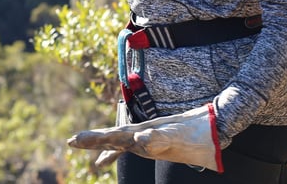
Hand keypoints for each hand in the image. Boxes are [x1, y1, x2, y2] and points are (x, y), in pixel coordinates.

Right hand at [68, 104, 222, 172]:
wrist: (215, 125)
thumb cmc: (199, 133)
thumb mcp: (180, 136)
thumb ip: (160, 137)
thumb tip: (139, 139)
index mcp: (143, 132)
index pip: (114, 137)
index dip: (94, 140)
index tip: (75, 140)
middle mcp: (141, 134)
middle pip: (111, 137)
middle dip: (91, 140)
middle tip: (70, 141)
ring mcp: (146, 138)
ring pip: (115, 142)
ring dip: (98, 145)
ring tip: (78, 144)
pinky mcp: (153, 143)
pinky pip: (126, 149)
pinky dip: (111, 154)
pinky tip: (103, 161)